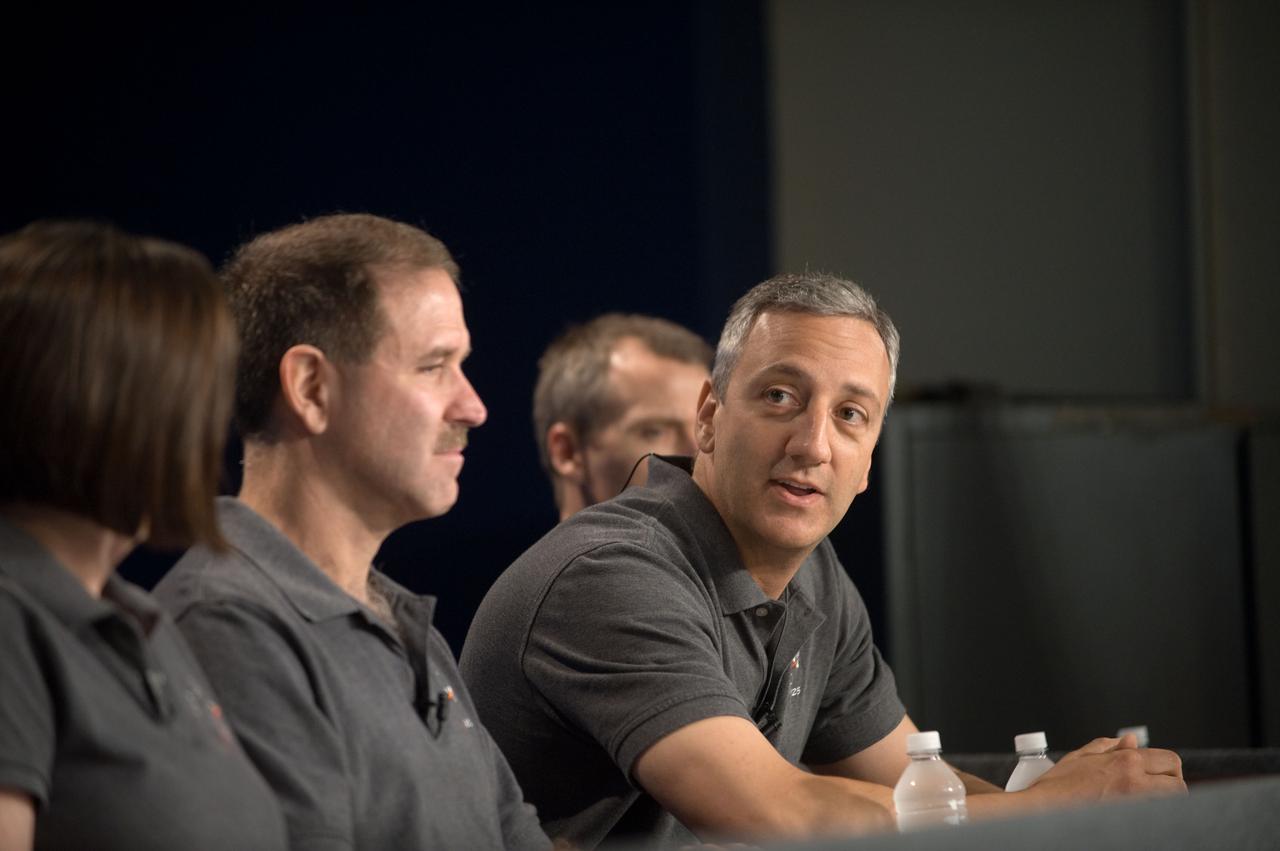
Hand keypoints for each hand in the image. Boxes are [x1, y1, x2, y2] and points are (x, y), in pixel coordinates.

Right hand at [1022, 734, 1185, 803]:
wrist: (1043, 809)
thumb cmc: (1057, 786)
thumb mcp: (1080, 756)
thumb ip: (1109, 745)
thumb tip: (1129, 740)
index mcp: (1126, 762)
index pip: (1170, 761)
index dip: (1166, 767)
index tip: (1157, 772)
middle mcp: (1136, 783)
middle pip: (1178, 784)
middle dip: (1170, 784)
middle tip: (1155, 787)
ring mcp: (1135, 804)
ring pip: (1170, 802)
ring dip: (1162, 799)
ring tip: (1143, 799)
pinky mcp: (1130, 820)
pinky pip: (1153, 815)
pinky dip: (1149, 811)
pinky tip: (1132, 810)